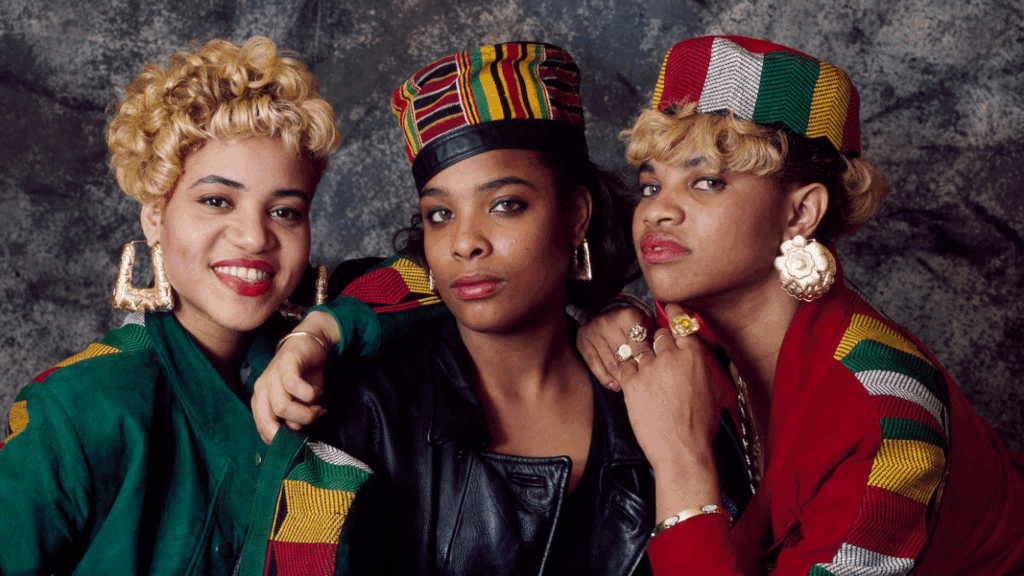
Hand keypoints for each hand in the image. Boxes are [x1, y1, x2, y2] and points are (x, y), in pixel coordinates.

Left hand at [251, 311, 338, 443]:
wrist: (309, 343)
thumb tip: (295, 428)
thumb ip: (293, 416)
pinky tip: (317, 395)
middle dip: (293, 428)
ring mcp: (272, 374)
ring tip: (318, 408)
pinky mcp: (286, 363)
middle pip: (269, 420)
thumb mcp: (298, 401)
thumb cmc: (304, 376)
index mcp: (261, 399)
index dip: (281, 437)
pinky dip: (308, 396)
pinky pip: (293, 386)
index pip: (262, 427)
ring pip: (281, 407)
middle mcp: (262, 387)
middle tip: (312, 420)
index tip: (300, 435)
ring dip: (305, 413)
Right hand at [576, 305, 654, 390]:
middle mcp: (607, 321)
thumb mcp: (647, 328)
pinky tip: (615, 385)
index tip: (651, 373)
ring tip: (630, 388)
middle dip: (634, 371)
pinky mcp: (582, 340)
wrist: (612, 315)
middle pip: (623, 355)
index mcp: (627, 315)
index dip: (646, 360)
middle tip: (642, 385)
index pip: (639, 344)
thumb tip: (656, 363)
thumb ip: (652, 342)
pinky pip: (594, 364)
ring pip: (610, 362)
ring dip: (621, 378)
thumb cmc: (635, 326)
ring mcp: (592, 330)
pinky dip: (605, 377)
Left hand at [617, 303, 722, 518]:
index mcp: (693, 356)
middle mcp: (670, 356)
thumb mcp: (711, 390)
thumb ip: (698, 368)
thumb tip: (691, 358)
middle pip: (658, 335)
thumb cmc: (699, 427)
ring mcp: (648, 368)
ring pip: (639, 347)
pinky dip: (628, 370)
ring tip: (643, 364)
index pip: (681, 324)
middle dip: (657, 341)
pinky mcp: (631, 382)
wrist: (681, 449)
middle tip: (657, 350)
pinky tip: (633, 380)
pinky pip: (625, 366)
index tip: (670, 309)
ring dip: (640, 353)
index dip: (674, 314)